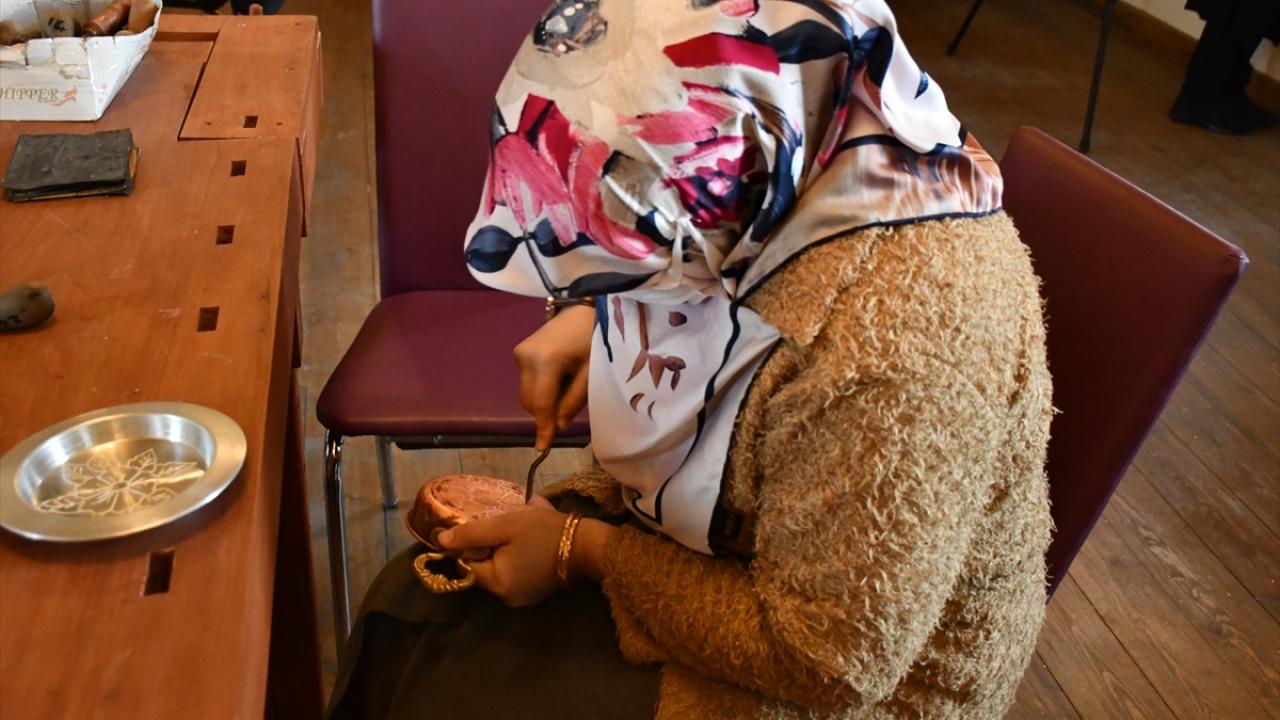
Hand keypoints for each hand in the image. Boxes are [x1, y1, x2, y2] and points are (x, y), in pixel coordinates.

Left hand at [436, 507, 617, 606]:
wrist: (587, 545)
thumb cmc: (544, 532)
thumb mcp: (505, 525)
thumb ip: (471, 534)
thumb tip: (440, 540)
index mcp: (498, 585)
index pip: (466, 566)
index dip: (467, 546)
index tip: (479, 528)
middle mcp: (507, 599)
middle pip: (482, 571)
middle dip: (487, 549)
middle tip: (502, 528)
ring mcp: (523, 599)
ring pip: (498, 573)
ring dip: (501, 554)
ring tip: (515, 534)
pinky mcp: (535, 593)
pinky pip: (513, 576)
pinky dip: (514, 561)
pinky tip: (526, 545)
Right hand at [514, 304, 594, 449]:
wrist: (585, 306)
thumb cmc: (594, 337)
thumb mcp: (590, 373)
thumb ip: (573, 401)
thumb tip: (558, 427)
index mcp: (545, 362)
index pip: (540, 404)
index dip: (543, 428)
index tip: (543, 448)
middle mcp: (526, 358)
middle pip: (530, 402)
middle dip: (545, 413)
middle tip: (568, 412)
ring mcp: (520, 353)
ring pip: (527, 393)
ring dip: (544, 400)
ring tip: (568, 386)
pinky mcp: (520, 351)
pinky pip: (528, 381)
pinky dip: (542, 387)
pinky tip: (559, 377)